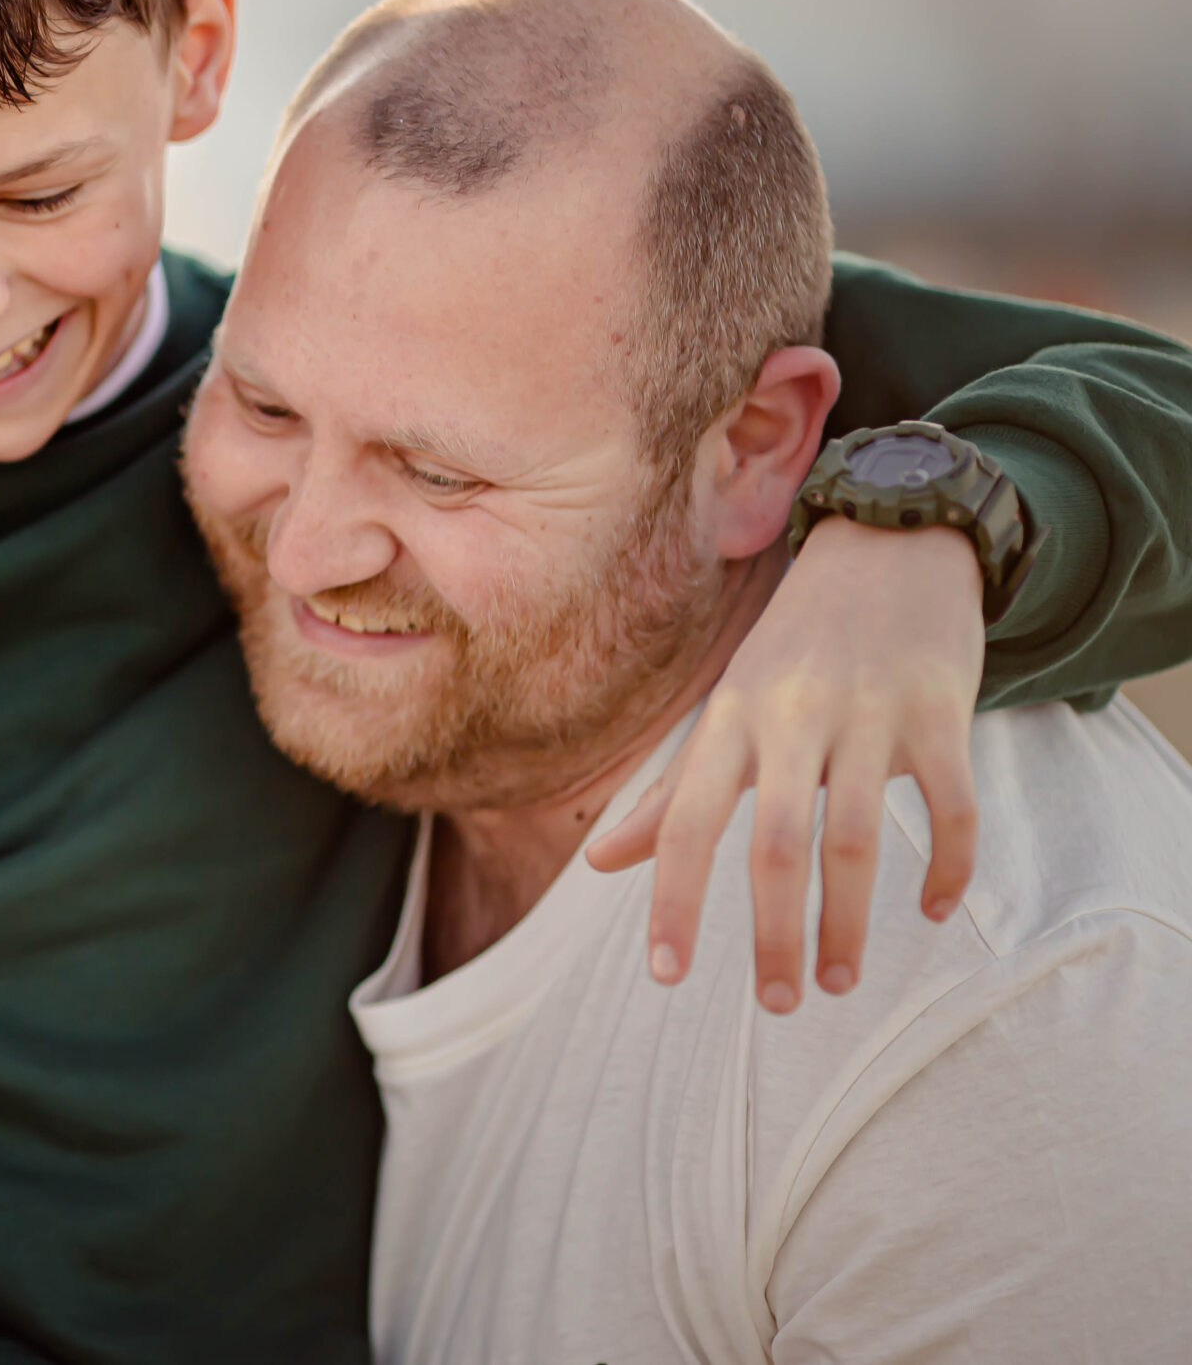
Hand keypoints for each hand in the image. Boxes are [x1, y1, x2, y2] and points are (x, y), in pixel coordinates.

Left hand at [585, 517, 982, 1011]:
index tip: (667, 976)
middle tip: (779, 1004)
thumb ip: (671, 794)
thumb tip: (597, 866)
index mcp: (730, 722)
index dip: (673, 900)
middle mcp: (790, 717)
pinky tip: (933, 913)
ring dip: (849, 920)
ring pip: (858, 837)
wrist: (890, 543)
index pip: (686, 824)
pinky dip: (948, 867)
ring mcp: (867, 712)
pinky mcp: (939, 708)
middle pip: (773, 845)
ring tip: (840, 983)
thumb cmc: (796, 647)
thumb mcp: (727, 712)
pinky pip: (951, 805)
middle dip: (773, 933)